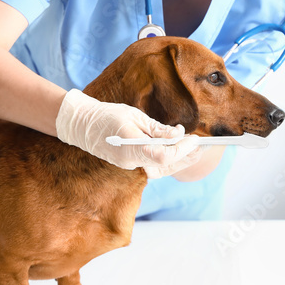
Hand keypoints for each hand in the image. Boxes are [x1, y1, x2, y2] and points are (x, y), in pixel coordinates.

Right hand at [55, 89, 201, 177]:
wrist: (82, 125)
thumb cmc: (107, 115)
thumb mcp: (134, 115)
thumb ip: (157, 129)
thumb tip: (178, 134)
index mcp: (130, 146)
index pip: (163, 156)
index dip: (182, 149)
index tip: (195, 139)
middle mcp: (130, 161)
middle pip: (165, 166)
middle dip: (186, 157)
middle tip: (202, 146)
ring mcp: (128, 165)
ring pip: (160, 169)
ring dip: (179, 161)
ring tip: (195, 150)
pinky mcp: (128, 164)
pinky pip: (152, 166)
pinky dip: (167, 161)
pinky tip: (178, 152)